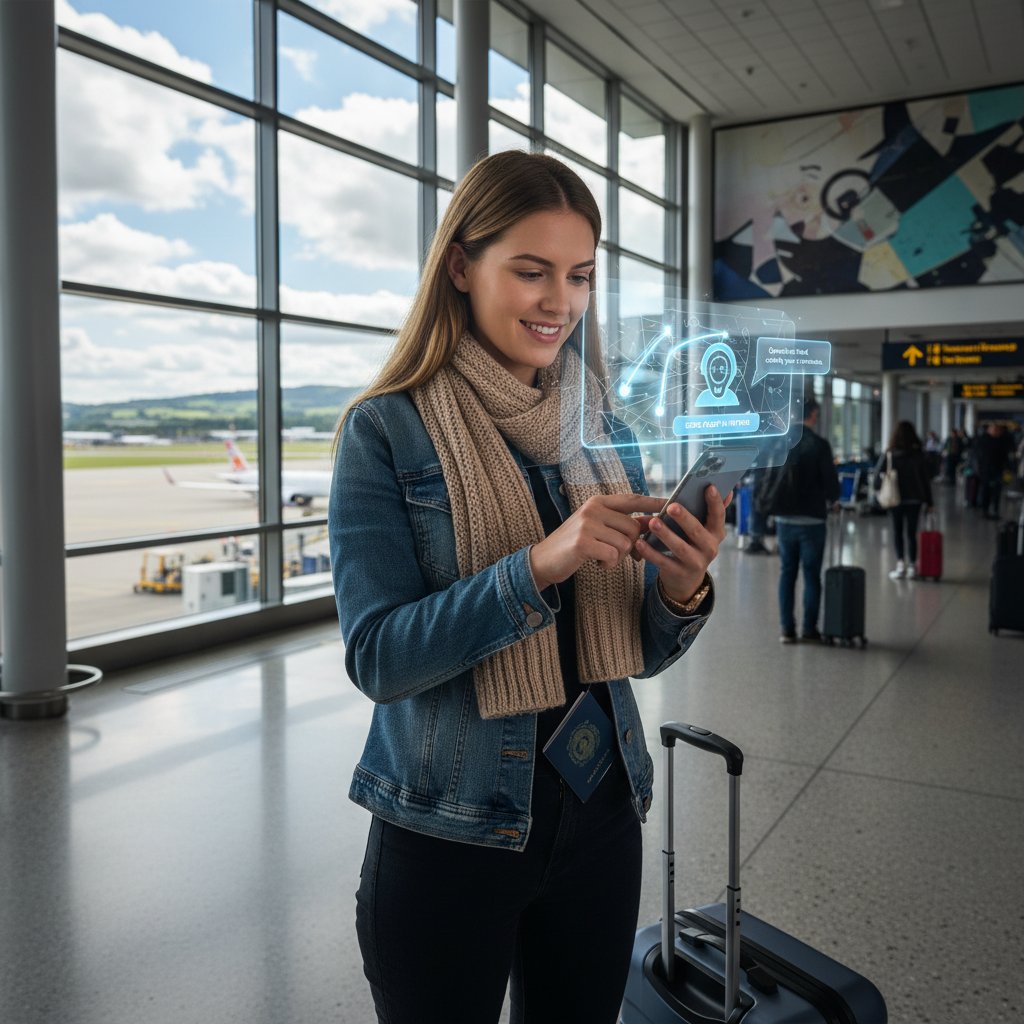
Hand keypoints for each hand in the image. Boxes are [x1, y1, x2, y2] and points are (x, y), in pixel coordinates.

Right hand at [529, 493, 665, 589]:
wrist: (544, 560)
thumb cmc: (574, 545)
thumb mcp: (597, 528)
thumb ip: (620, 524)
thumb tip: (650, 523)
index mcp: (598, 502)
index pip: (632, 499)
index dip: (653, 502)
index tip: (672, 503)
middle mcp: (593, 509)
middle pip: (633, 527)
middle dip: (632, 545)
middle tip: (620, 554)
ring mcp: (587, 524)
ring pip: (625, 542)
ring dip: (618, 556)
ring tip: (603, 558)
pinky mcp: (583, 542)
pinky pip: (613, 554)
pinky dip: (609, 564)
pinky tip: (598, 563)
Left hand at [633, 485, 728, 602]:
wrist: (687, 580)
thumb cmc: (693, 545)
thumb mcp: (705, 531)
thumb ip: (712, 511)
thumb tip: (728, 490)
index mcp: (716, 533)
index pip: (718, 516)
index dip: (715, 502)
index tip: (709, 486)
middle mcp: (710, 548)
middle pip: (696, 531)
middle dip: (684, 518)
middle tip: (671, 506)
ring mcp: (695, 563)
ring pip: (679, 548)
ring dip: (666, 534)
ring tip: (653, 522)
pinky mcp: (679, 573)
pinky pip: (663, 562)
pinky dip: (651, 553)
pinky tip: (639, 543)